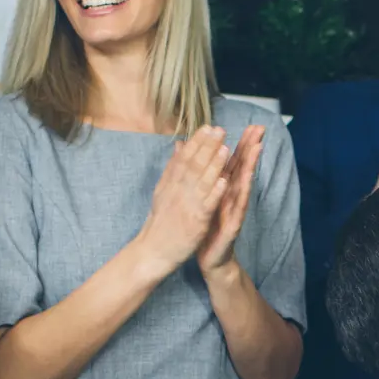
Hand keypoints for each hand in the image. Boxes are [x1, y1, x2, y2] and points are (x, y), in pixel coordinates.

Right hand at [134, 127, 232, 277]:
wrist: (152, 251)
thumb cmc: (161, 222)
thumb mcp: (163, 191)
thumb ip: (173, 168)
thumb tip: (180, 145)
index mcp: (170, 184)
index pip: (184, 158)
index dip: (196, 141)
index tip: (208, 126)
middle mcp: (176, 192)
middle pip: (192, 165)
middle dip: (207, 147)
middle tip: (220, 130)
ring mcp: (185, 206)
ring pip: (200, 182)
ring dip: (213, 165)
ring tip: (226, 149)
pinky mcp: (194, 222)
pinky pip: (205, 205)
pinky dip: (214, 192)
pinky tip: (224, 181)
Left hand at [197, 124, 262, 277]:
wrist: (211, 259)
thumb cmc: (209, 227)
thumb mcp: (206, 198)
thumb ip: (206, 177)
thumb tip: (197, 152)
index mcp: (226, 189)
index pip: (236, 162)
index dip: (244, 144)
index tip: (252, 125)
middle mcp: (234, 198)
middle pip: (244, 169)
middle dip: (252, 149)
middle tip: (260, 130)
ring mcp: (235, 212)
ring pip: (243, 186)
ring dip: (250, 167)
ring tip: (256, 150)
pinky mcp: (232, 227)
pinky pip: (235, 210)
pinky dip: (238, 197)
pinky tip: (241, 184)